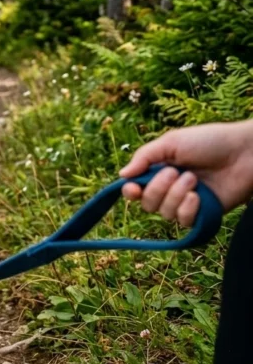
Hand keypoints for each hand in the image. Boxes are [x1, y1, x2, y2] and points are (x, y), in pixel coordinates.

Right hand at [120, 120, 252, 225]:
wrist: (244, 152)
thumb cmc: (209, 141)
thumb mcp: (171, 142)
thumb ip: (144, 157)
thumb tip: (122, 176)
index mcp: (158, 170)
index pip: (134, 189)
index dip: (130, 192)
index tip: (133, 188)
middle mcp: (169, 189)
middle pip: (147, 203)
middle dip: (158, 188)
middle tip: (177, 172)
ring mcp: (186, 202)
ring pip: (164, 213)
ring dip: (176, 195)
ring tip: (194, 179)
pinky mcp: (203, 214)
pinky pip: (183, 221)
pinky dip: (187, 208)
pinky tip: (198, 196)